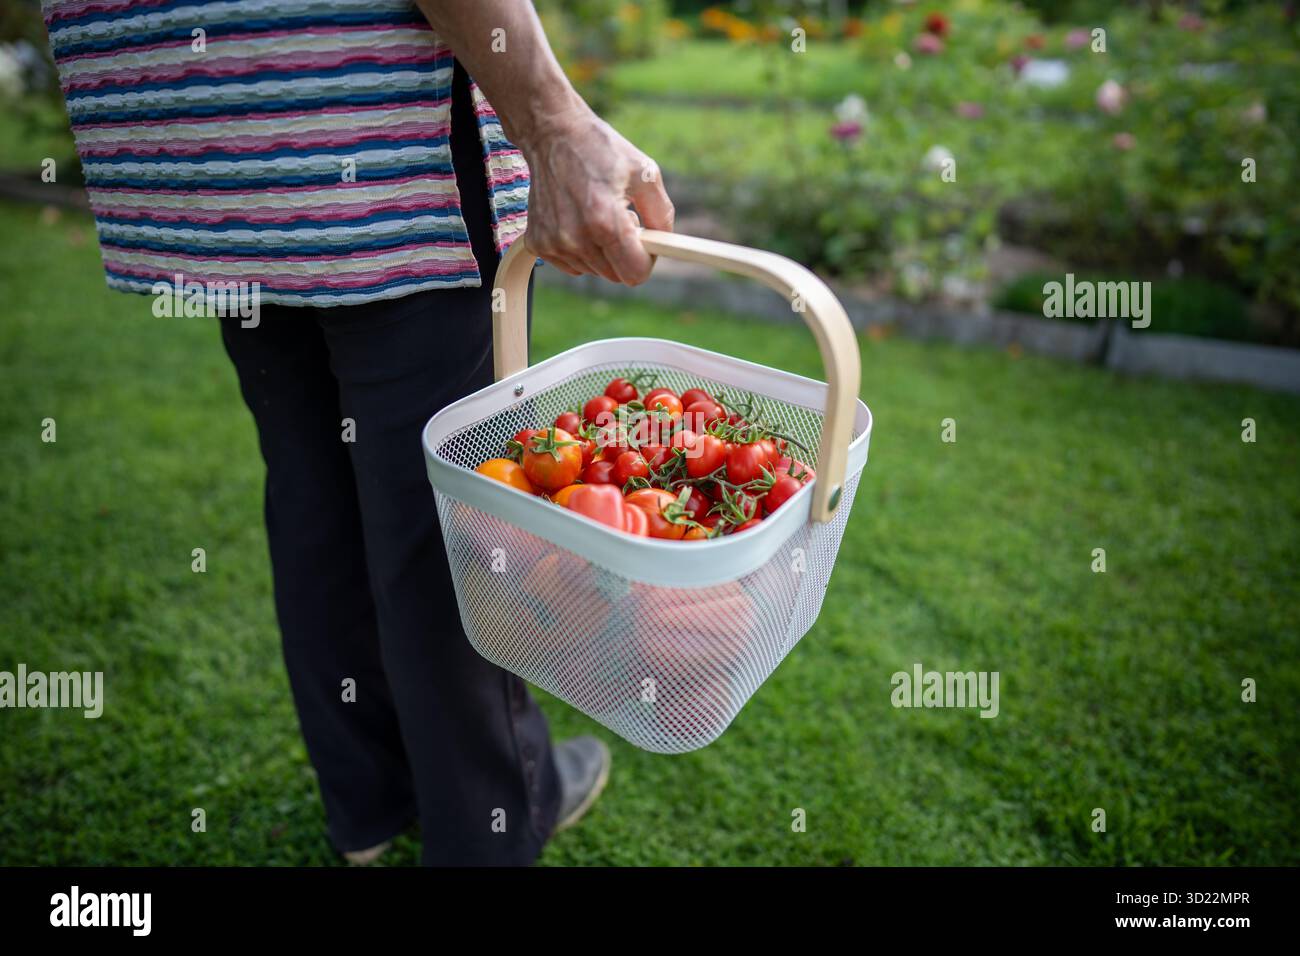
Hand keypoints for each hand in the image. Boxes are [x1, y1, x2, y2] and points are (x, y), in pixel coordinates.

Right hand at [515, 107, 674, 285]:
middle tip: (620, 221)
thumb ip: (661, 214)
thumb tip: (665, 244)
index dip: (646, 261)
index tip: (645, 243)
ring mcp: (554, 243)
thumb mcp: (645, 173)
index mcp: (604, 220)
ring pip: (594, 271)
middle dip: (624, 254)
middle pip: (615, 275)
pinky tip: (577, 220)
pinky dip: (580, 250)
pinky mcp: (538, 244)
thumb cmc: (601, 150)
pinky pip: (572, 265)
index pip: (634, 273)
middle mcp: (576, 238)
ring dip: (601, 251)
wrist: (553, 135)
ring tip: (596, 215)